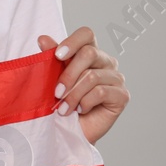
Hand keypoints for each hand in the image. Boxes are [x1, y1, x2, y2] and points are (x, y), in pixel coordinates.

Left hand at [39, 29, 127, 145]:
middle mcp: (106, 62)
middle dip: (68, 74)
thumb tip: (43, 38)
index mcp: (89, 53)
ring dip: (73, 94)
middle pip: (89, 54)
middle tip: (55, 93)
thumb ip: (50, 59)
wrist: (68, 130)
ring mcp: (116, 78)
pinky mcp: (122, 95)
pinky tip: (79, 110)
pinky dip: (85, 102)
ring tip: (62, 108)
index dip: (72, 41)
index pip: (87, 34)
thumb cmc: (60, 102)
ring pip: (92, 76)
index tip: (57, 56)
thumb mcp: (51, 78)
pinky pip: (101, 92)